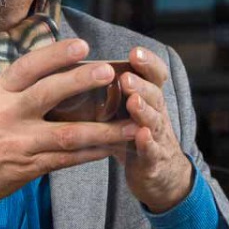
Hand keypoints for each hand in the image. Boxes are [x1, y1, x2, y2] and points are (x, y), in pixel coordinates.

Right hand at [0, 39, 136, 203]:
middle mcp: (9, 113)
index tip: (82, 46)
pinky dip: (92, 153)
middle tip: (109, 74)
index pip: (28, 66)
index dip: (55, 55)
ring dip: (102, 130)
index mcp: (0, 91)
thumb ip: (23, 82)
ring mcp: (21, 142)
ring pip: (67, 134)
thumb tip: (61, 60)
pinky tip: (112, 147)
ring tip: (131, 124)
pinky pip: (68, 159)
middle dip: (80, 82)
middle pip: (47, 94)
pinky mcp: (31, 166)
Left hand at [118, 47, 193, 212]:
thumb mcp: (124, 112)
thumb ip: (107, 94)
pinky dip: (147, 143)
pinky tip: (141, 135)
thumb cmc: (134, 137)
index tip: (134, 52)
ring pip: (155, 121)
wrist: (160, 175)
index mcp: (149, 99)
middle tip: (126, 77)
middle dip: (140, 85)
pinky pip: (152, 151)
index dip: (148, 63)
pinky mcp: (154, 161)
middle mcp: (157, 114)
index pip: (155, 76)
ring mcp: (158, 138)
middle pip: (154, 95)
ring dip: (144, 110)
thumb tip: (68, 73)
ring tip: (133, 101)